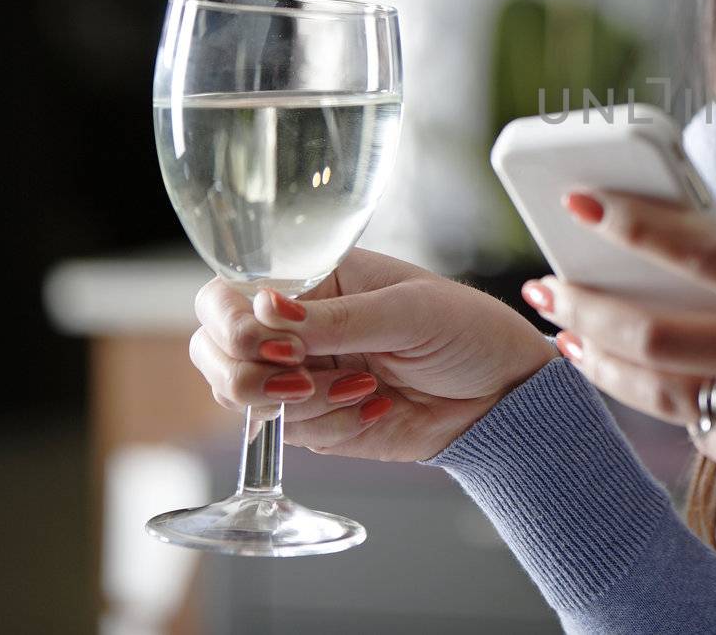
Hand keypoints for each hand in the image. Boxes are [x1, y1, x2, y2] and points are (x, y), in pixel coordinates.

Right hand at [189, 248, 558, 461]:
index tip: (277, 346)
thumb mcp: (411, 312)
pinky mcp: (316, 421)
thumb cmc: (467, 330)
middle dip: (250, 376)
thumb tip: (266, 305)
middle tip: (305, 380)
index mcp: (313, 278)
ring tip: (366, 386)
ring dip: (305, 404)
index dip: (232, 323)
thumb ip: (338, 317)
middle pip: (214, 352)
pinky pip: (290, 436)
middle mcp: (294, 325)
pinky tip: (378, 406)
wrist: (501, 394)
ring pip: (246, 401)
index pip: (228, 293)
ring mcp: (299, 375)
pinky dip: (332, 426)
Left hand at [523, 190, 715, 518]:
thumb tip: (691, 262)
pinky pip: (700, 431)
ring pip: (659, 392)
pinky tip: (632, 379)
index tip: (581, 201)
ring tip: (567, 331)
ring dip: (599, 358)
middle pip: (655, 335)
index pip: (703, 251)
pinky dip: (658, 401)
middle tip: (546, 283)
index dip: (633, 223)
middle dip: (584, 304)